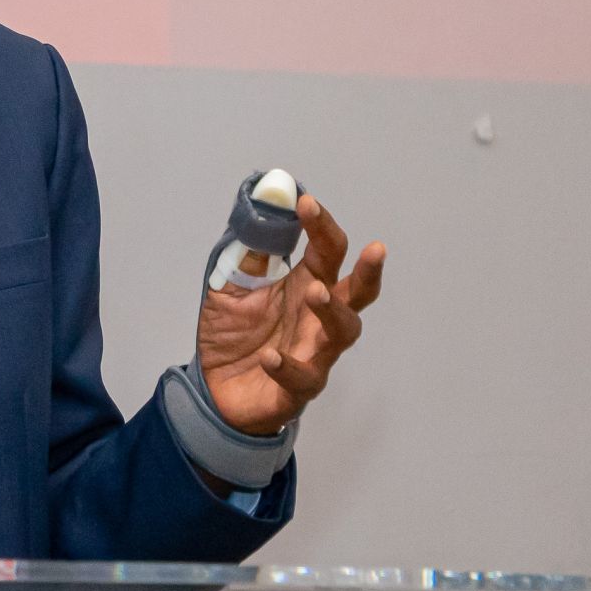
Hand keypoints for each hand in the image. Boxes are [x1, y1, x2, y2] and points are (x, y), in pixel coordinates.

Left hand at [196, 194, 385, 435]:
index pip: (326, 250)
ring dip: (333, 311)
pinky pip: (302, 379)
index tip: (306, 202)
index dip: (321, 225)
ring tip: (315, 293)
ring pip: (342, 333)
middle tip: (375, 249)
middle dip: (368, 272)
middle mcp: (317, 317)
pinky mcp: (296, 388)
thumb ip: (248, 252)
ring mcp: (313, 353)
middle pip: (357, 292)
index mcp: (306, 283)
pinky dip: (288, 367)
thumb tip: (262, 206)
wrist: (215, 387)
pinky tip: (270, 357)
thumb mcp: (230, 284)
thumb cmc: (233, 332)